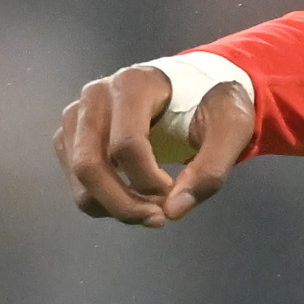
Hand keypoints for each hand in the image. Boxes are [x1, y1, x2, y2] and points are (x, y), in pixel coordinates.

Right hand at [55, 65, 253, 226]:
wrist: (195, 89)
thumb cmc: (213, 104)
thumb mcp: (231, 128)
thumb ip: (211, 169)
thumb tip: (174, 211)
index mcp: (133, 83)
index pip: (127, 145)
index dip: (149, 181)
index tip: (174, 192)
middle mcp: (95, 95)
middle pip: (90, 165)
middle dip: (124, 204)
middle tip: (159, 219)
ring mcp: (77, 115)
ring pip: (79, 178)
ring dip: (113, 207)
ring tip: (151, 212)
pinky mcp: (71, 136)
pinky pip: (76, 182)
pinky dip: (103, 202)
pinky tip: (134, 200)